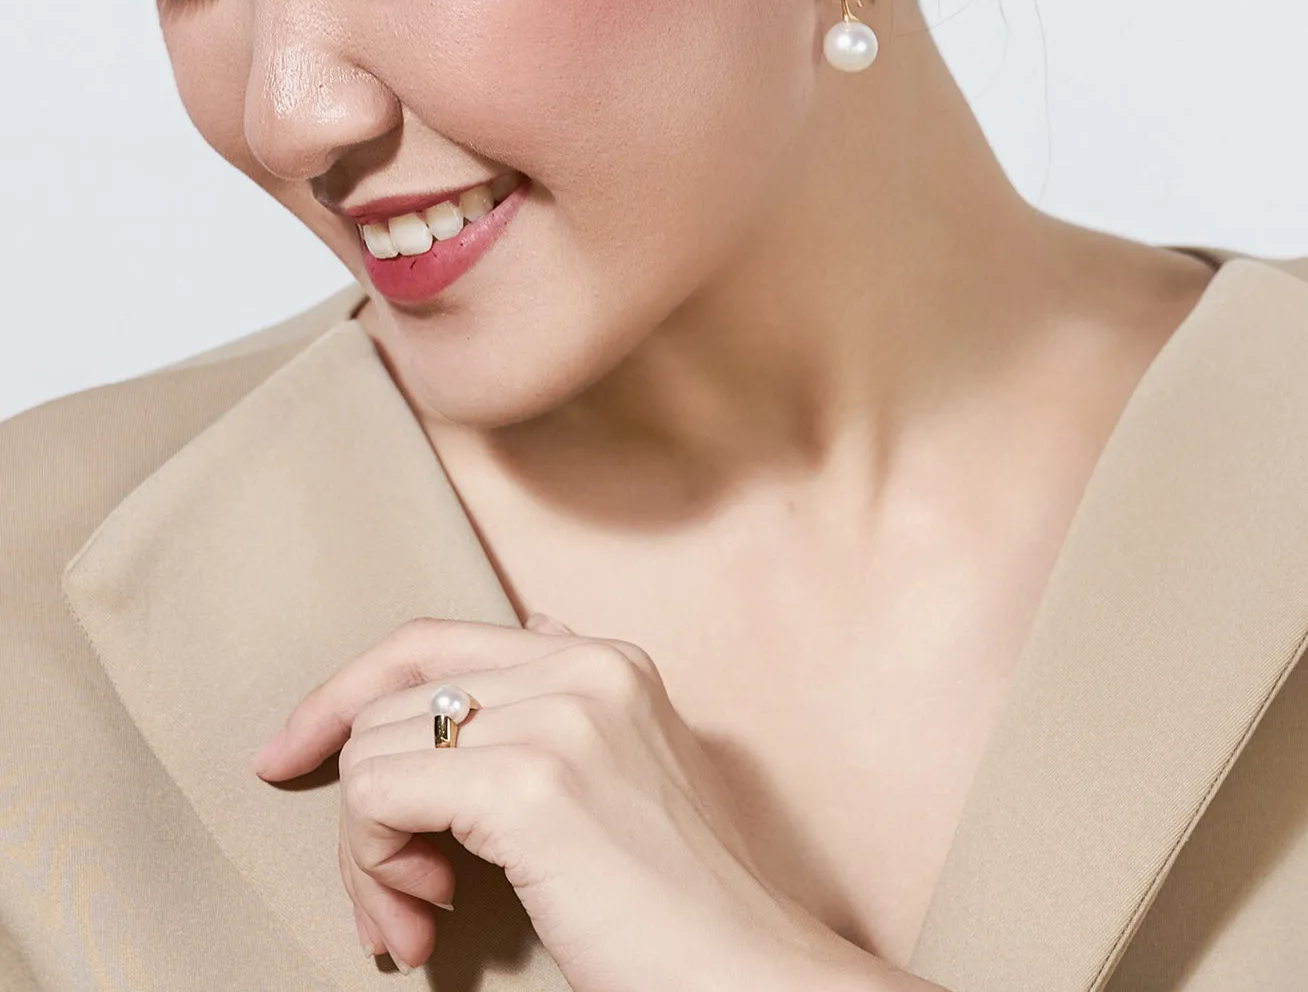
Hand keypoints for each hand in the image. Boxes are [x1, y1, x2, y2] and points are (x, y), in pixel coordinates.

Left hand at [253, 613, 860, 991]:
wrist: (743, 972)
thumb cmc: (679, 894)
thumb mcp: (632, 762)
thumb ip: (574, 689)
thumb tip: (534, 623)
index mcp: (603, 659)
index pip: (433, 641)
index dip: (347, 693)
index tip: (295, 750)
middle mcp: (582, 667)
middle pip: (393, 705)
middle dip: (365, 808)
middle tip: (396, 897)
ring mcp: (559, 718)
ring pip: (375, 752)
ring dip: (367, 853)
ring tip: (416, 913)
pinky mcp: (530, 785)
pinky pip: (379, 796)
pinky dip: (372, 865)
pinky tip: (424, 915)